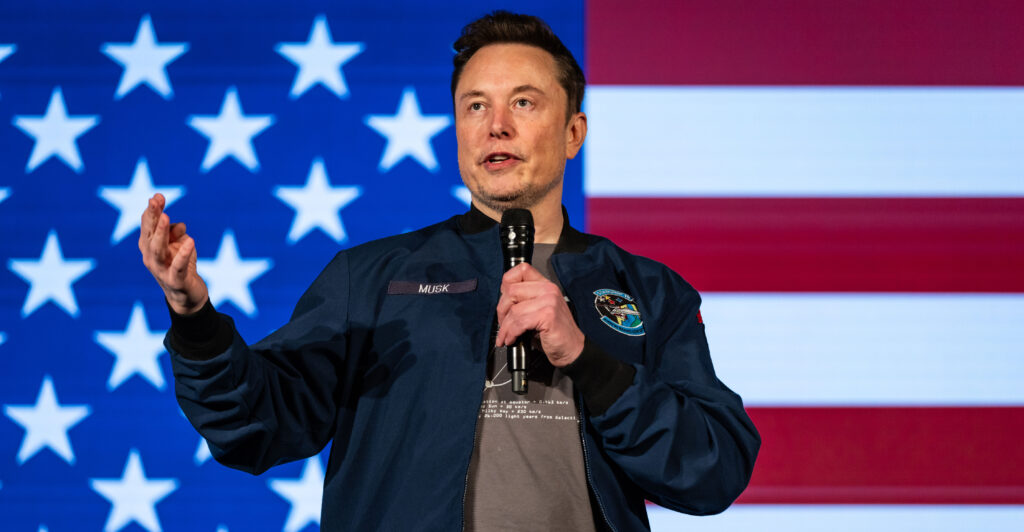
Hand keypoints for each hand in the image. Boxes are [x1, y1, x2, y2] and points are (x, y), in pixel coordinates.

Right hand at [138, 193, 208, 314]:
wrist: (186, 296)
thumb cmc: (181, 266)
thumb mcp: (179, 245)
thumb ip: (177, 233)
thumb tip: (179, 225)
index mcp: (149, 246)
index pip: (148, 226)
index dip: (152, 211)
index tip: (157, 195)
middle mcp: (150, 257)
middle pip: (149, 235)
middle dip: (152, 217)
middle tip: (156, 200)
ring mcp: (160, 270)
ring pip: (157, 250)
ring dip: (161, 233)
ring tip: (166, 217)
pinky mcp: (175, 281)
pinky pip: (178, 267)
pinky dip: (182, 254)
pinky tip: (190, 242)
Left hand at [495, 263, 584, 366]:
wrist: (572, 350)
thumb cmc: (553, 333)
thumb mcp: (537, 312)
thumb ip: (523, 302)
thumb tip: (502, 304)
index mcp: (545, 285)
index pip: (521, 270)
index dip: (506, 284)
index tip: (504, 301)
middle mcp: (548, 289)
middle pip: (511, 290)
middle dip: (501, 310)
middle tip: (503, 324)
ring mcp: (549, 301)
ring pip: (513, 309)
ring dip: (505, 327)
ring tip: (505, 336)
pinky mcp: (548, 315)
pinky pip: (519, 322)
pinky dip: (511, 333)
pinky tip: (512, 339)